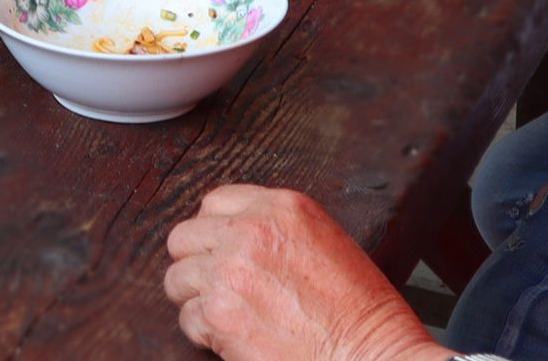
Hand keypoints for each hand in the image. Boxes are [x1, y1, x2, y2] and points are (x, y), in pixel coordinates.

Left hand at [162, 185, 450, 360]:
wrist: (371, 355)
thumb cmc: (361, 310)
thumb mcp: (325, 240)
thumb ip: (276, 228)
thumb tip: (235, 237)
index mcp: (280, 207)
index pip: (215, 202)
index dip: (213, 230)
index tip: (218, 249)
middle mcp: (248, 232)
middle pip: (184, 236)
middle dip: (195, 262)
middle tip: (215, 285)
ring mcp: (228, 272)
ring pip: (176, 277)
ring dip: (195, 297)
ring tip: (224, 313)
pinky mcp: (218, 315)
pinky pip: (187, 318)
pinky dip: (204, 331)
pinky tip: (232, 336)